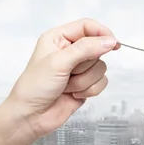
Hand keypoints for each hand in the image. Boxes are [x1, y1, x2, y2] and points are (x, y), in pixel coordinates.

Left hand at [5, 18, 119, 141]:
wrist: (30, 117)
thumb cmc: (35, 87)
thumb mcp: (59, 62)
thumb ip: (86, 49)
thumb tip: (110, 41)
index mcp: (59, 38)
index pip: (87, 26)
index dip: (102, 33)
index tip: (113, 44)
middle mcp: (70, 51)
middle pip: (97, 48)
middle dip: (86, 65)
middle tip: (69, 72)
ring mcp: (78, 68)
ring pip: (101, 67)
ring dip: (85, 80)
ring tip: (67, 86)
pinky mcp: (85, 84)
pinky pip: (102, 82)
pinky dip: (89, 90)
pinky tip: (73, 94)